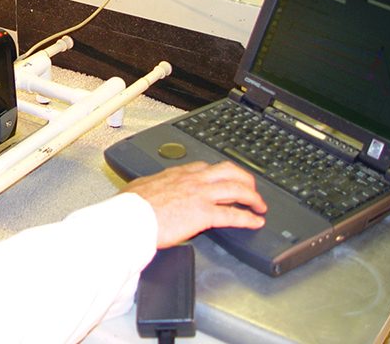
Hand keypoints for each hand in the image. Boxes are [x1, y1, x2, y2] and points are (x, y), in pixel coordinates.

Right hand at [122, 161, 266, 248]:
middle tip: (251, 188)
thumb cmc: (130, 207)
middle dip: (244, 178)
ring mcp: (200, 195)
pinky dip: (248, 218)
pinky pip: (233, 214)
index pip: (205, 167)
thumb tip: (144, 192)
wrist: (130, 218)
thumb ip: (150, 189)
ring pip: (236, 189)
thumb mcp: (140, 188)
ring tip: (260, 205)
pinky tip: (255, 222)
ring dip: (253, 197)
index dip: (220, 173)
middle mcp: (191, 180)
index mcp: (176, 174)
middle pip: (228, 171)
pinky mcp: (204, 214)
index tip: (224, 178)